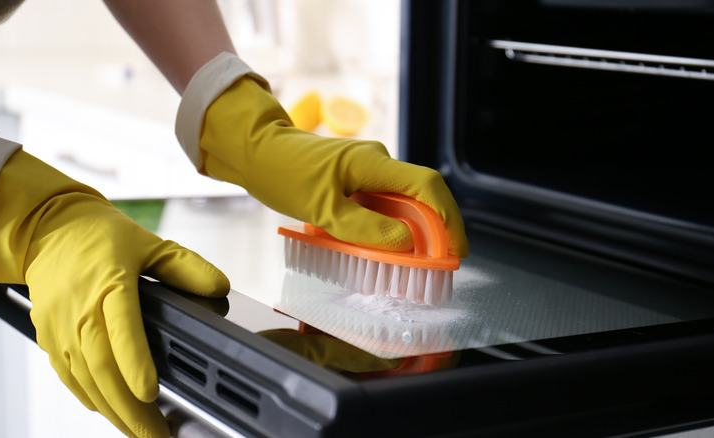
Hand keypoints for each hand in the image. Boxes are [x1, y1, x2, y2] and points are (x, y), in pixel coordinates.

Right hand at [0, 150, 229, 437]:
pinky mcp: (49, 338)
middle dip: (130, 407)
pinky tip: (111, 411)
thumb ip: (186, 267)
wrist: (47, 229)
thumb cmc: (98, 235)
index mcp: (109, 283)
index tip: (151, 392)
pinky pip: (68, 377)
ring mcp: (61, 327)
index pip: (122, 329)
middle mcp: (81, 309)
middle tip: (155, 432)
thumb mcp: (149, 243)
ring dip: (113, 410)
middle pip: (103, 367)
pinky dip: (90, 399)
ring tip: (140, 432)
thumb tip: (219, 287)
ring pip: (85, 379)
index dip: (136, 363)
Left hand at [197, 75, 468, 257]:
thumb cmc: (284, 173)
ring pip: (404, 202)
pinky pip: (384, 205)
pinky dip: (391, 227)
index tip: (456, 249)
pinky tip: (386, 248)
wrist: (256, 152)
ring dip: (414, 232)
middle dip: (437, 230)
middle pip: (422, 196)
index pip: (428, 185)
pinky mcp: (358, 180)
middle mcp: (378, 163)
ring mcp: (369, 171)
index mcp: (374, 163)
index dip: (449, 217)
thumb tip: (405, 244)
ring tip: (415, 264)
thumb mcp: (323, 210)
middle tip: (440, 265)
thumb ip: (365, 229)